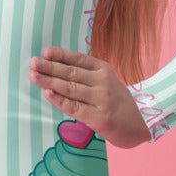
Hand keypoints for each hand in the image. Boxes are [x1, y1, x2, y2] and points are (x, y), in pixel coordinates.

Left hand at [28, 46, 151, 148]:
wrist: (142, 123)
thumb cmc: (117, 101)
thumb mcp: (106, 80)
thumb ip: (85, 74)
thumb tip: (54, 67)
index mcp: (103, 69)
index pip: (78, 59)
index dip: (61, 55)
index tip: (45, 52)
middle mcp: (102, 81)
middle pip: (71, 72)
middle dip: (49, 67)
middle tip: (33, 62)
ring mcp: (101, 99)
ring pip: (70, 88)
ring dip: (49, 81)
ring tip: (33, 76)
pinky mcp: (99, 118)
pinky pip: (75, 107)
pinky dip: (60, 100)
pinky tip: (48, 94)